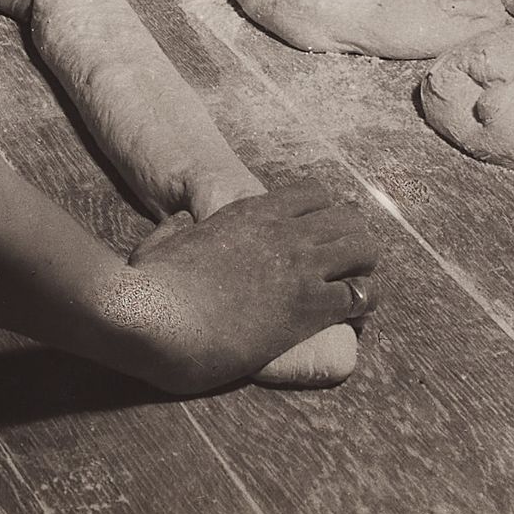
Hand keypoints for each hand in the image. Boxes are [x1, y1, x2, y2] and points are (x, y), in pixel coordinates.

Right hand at [111, 181, 379, 393]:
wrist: (153, 317)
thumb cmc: (150, 285)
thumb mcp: (162, 242)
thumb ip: (176, 229)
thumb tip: (179, 223)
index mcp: (252, 212)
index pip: (314, 195)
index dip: (324, 216)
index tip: (321, 238)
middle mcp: (283, 231)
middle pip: (347, 219)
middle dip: (352, 241)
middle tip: (347, 267)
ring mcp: (298, 267)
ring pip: (363, 250)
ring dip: (364, 269)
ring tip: (356, 290)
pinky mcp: (306, 307)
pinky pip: (359, 296)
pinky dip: (363, 304)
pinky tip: (354, 317)